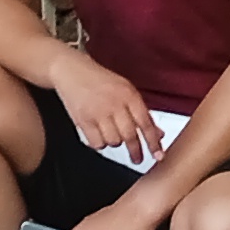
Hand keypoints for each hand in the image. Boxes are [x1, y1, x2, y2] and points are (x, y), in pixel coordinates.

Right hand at [51, 51, 156, 165]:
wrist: (71, 70)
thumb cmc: (100, 80)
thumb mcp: (126, 90)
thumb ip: (142, 112)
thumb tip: (158, 134)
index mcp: (129, 95)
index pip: (146, 123)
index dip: (153, 142)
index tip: (158, 155)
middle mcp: (114, 104)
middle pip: (130, 136)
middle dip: (135, 150)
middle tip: (137, 158)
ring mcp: (98, 113)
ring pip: (113, 141)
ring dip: (115, 142)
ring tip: (112, 134)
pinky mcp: (83, 120)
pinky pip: (96, 143)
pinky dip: (100, 143)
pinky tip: (99, 135)